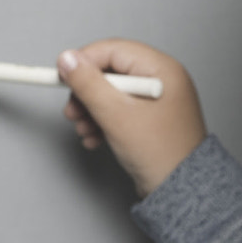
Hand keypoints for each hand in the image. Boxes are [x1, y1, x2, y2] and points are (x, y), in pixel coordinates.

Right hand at [57, 39, 206, 196]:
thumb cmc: (161, 154)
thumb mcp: (116, 115)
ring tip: (84, 129)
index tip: (62, 76)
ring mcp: (156, 100)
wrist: (180, 192)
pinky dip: (103, 121)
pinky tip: (94, 138)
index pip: (113, 51)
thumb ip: (88, 84)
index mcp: (162, 69)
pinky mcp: (149, 119)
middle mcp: (161, 80)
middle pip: (110, 72)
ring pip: (112, 93)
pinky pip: (119, 110)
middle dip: (86, 92)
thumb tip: (67, 60)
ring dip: (91, 110)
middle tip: (72, 110)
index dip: (84, 62)